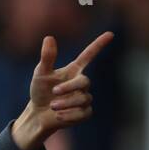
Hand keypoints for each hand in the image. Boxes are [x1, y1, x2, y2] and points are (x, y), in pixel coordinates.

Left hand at [12, 31, 113, 149]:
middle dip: (69, 87)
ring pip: (84, 99)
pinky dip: (70, 115)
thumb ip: (47, 58)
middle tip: (54, 92)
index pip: (88, 55)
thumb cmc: (40, 91)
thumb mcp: (41, 74)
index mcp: (73, 70)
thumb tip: (49, 37)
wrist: (38, 114)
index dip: (99, 44)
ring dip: (66, 103)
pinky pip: (84, 113)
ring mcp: (84, 98)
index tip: (110, 34)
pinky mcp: (84, 113)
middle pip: (85, 82)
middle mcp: (81, 83)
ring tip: (52, 106)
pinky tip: (58, 116)